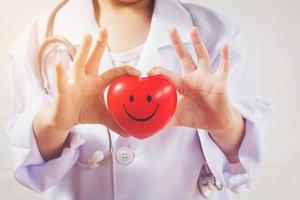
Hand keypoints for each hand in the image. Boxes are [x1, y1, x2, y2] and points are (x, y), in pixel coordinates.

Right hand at [51, 28, 140, 134]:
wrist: (64, 120)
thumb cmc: (83, 112)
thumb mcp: (103, 117)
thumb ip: (116, 122)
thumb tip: (130, 133)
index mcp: (97, 83)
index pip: (114, 73)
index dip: (126, 71)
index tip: (139, 72)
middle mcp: (86, 79)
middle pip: (93, 59)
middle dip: (99, 45)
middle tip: (104, 29)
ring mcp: (74, 83)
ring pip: (78, 64)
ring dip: (83, 51)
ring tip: (87, 36)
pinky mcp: (63, 92)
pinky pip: (62, 83)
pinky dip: (60, 74)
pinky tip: (59, 63)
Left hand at [148, 27, 243, 160]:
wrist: (214, 122)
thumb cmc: (195, 116)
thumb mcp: (176, 118)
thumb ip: (162, 121)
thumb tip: (146, 128)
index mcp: (182, 84)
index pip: (168, 75)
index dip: (159, 72)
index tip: (147, 72)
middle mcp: (194, 77)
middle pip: (184, 57)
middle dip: (177, 43)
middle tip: (171, 29)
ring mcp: (207, 78)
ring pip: (202, 57)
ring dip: (197, 43)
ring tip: (192, 29)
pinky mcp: (219, 82)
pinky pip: (223, 68)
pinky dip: (225, 57)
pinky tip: (225, 45)